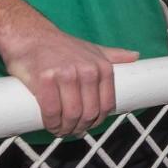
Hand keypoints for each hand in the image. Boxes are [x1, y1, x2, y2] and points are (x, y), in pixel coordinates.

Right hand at [0, 29, 138, 137]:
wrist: (31, 36)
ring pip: (72, 114)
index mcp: (102, 67)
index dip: (98, 120)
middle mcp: (87, 71)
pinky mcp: (45, 80)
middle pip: (89, 112)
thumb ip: (114, 54)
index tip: (89, 125)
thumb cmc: (62, 46)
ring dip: (66, 129)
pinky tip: (51, 126)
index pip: (106, 104)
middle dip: (81, 127)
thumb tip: (136, 56)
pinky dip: (52, 123)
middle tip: (73, 131)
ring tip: (61, 130)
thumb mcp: (93, 49)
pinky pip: (52, 111)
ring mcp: (66, 75)